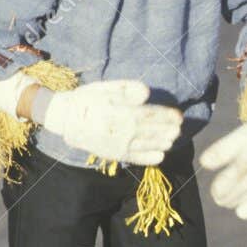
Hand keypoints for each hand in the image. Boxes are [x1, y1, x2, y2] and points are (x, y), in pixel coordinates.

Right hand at [40, 80, 182, 164]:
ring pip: (149, 145)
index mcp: (124, 113)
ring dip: (164, 143)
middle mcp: (125, 131)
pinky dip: (151, 158)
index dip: (168, 116)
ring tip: (172, 139)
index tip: (179, 116)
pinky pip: (138, 158)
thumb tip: (147, 94)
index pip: (153, 115)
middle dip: (169, 130)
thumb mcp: (106, 87)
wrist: (66, 119)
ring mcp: (121, 145)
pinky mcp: (116, 155)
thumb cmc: (89, 100)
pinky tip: (160, 156)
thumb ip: (128, 88)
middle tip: (179, 128)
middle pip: (155, 131)